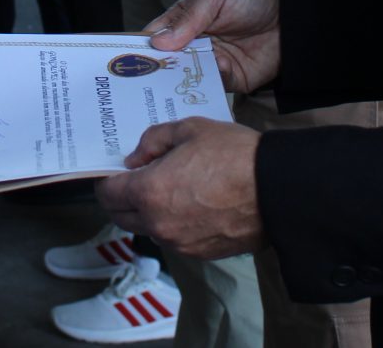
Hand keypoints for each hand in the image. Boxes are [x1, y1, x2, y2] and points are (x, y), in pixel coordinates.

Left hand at [97, 119, 262, 260]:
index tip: (115, 171)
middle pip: (121, 217)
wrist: (275, 189)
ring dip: (146, 213)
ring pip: (147, 229)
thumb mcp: (190, 129)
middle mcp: (158, 224)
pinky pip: (172, 239)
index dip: (107, 180)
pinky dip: (171, 224)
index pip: (108, 194)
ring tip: (167, 190)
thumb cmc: (234, 155)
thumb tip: (136, 158)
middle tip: (134, 180)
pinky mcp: (199, 253)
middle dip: (121, 199)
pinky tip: (190, 205)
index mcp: (149, 192)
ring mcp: (178, 243)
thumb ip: (153, 141)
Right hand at [145, 0, 280, 94]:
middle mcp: (194, 44)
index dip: (140, 48)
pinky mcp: (230, 79)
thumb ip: (189, 18)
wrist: (292, 14)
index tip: (125, 62)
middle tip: (141, 83)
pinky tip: (213, 73)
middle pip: (167, 62)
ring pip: (186, 78)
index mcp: (185, 20)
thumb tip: (158, 42)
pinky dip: (209, 83)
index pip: (155, 36)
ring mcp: (211, 63)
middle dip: (155, 72)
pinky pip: (213, 87)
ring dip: (180, 81)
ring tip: (172, 84)